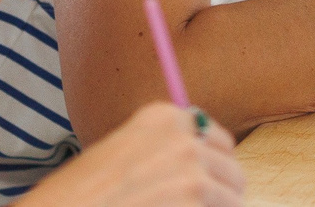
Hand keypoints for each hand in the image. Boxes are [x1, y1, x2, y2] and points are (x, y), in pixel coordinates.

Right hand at [27, 103, 241, 206]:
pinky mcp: (196, 201)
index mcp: (164, 117)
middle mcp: (183, 137)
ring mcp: (193, 172)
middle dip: (221, 192)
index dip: (214, 165)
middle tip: (202, 206)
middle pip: (231, 169)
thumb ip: (163, 151)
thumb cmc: (81, 192)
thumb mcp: (123, 152)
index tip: (209, 180)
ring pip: (232, 198)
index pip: (218, 139)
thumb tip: (200, 167)